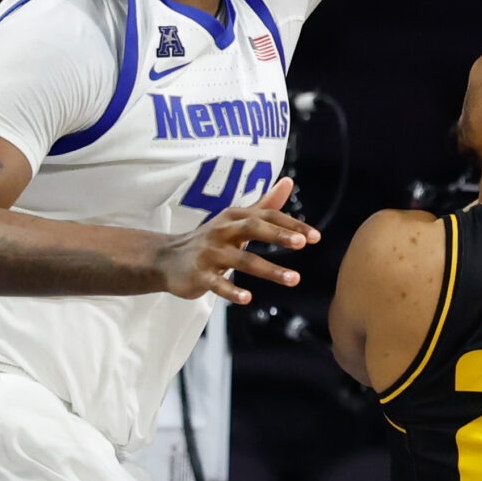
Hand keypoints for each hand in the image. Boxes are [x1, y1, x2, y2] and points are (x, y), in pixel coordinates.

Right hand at [152, 176, 318, 305]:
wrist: (167, 259)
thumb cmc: (210, 239)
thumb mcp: (235, 220)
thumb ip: (264, 205)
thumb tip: (288, 182)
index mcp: (234, 217)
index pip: (266, 215)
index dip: (290, 224)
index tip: (314, 236)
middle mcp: (222, 231)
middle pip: (253, 228)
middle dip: (278, 235)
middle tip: (302, 244)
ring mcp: (210, 253)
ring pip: (242, 260)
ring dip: (269, 269)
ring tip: (294, 279)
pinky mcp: (199, 275)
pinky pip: (217, 284)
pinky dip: (232, 291)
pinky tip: (248, 298)